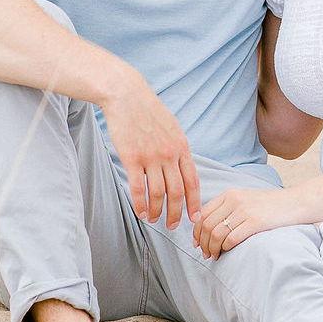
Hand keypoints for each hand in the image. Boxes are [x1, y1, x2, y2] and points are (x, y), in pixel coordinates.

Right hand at [100, 78, 200, 225]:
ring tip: (153, 220)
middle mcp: (169, 154)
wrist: (127, 96)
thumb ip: (178, 148)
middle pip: (177, 191)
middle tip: (173, 225)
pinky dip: (140, 204)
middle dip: (176, 212)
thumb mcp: (172, 127)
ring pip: (158, 193)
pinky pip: (138, 188)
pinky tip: (140, 212)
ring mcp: (150, 157)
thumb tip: (183, 167)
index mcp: (181, 147)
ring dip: (156, 211)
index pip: (193, 181)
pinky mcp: (131, 158)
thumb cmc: (149, 111)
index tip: (195, 217)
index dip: (195, 202)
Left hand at [192, 186, 306, 257]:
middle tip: (205, 254)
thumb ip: (228, 208)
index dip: (196, 232)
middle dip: (203, 243)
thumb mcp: (246, 199)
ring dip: (212, 248)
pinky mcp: (255, 222)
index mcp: (229, 194)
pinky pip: (231, 239)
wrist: (296, 202)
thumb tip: (208, 228)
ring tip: (214, 256)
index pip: (203, 214)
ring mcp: (244, 211)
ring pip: (216, 234)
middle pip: (206, 225)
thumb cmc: (271, 205)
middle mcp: (234, 200)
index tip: (197, 243)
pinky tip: (226, 253)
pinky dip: (225, 249)